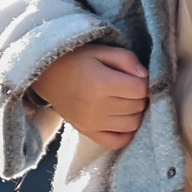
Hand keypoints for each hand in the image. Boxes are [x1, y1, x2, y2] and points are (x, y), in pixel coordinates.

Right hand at [33, 45, 153, 153]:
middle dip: (141, 96)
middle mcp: (97, 107)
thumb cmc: (76, 59)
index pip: (140, 89)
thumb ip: (126, 59)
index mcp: (102, 83)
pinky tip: (123, 119)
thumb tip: (145, 76)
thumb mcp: (101, 50)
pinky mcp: (87, 132)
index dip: (145, 81)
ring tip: (128, 100)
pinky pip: (117, 142)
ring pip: (132, 124)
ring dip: (136, 112)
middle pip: (138, 106)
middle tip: (132, 86)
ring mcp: (92, 123)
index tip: (138, 76)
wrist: (46, 75)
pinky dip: (126, 133)